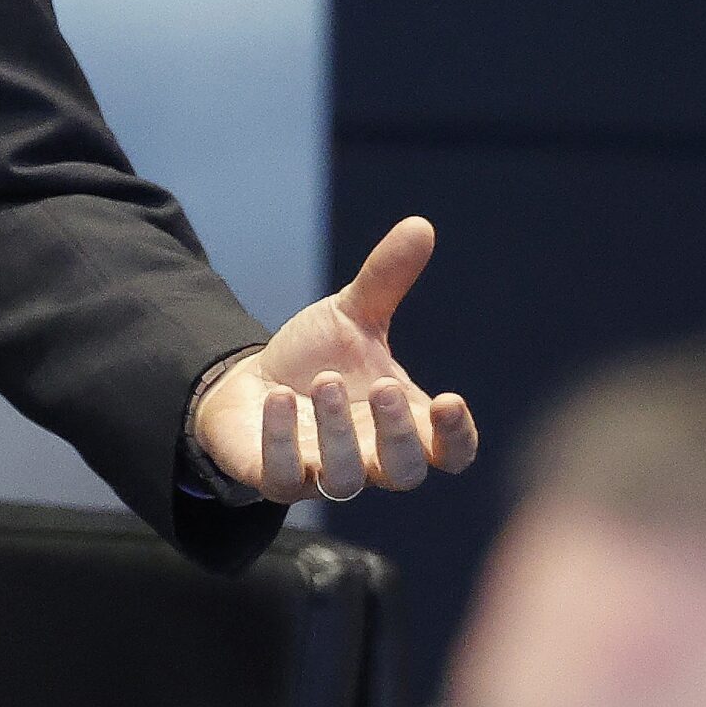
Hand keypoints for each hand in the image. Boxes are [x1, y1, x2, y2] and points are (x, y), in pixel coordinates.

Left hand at [192, 217, 478, 502]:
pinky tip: (279, 400)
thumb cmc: (315, 358)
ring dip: (338, 435)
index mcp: (402, 423)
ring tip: (323, 382)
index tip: (449, 401)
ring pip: (345, 481)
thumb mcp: (350, 316)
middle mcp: (370, 458)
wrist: (248, 385)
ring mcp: (323, 474)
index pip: (449, 453)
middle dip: (397, 434)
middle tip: (381, 386)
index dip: (456, 438)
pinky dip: (282, 442)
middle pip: (404, 472)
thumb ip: (386, 280)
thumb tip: (420, 225)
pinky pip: (283, 478)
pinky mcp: (276, 479)